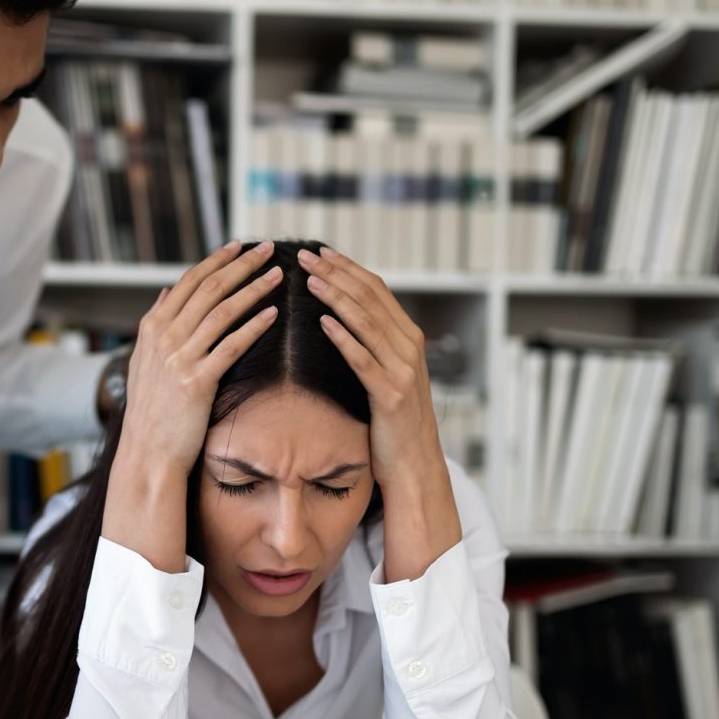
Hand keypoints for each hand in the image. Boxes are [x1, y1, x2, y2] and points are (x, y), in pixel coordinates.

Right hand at [119, 239, 282, 474]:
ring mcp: (179, 359)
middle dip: (241, 265)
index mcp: (152, 328)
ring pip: (223, 312)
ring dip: (253, 289)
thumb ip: (155, 324)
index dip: (216, 261)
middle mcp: (164, 338)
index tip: (239, 246)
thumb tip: (165, 291)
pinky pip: (231, 346)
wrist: (147, 452)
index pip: (188, 282)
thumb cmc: (150, 410)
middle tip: (267, 249)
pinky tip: (273, 314)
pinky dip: (254, 326)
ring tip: (277, 276)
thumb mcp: (143, 361)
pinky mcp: (197, 382)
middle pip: (209, 289)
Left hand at [299, 246, 460, 579]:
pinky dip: (344, 337)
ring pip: (367, 323)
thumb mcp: (383, 376)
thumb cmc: (391, 424)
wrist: (414, 466)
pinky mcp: (391, 395)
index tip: (318, 252)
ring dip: (336, 297)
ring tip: (308, 278)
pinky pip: (364, 360)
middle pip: (371, 298)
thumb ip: (369, 346)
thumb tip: (339, 318)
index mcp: (406, 338)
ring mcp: (403, 371)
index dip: (346, 268)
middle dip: (336, 273)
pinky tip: (321, 322)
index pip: (376, 290)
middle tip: (304, 254)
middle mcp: (409, 348)